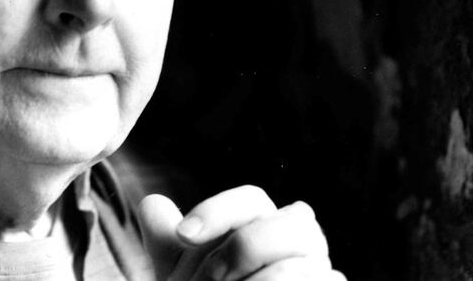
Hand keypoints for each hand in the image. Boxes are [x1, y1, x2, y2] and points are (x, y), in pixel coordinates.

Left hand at [137, 185, 345, 280]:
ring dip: (264, 280)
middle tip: (213, 276)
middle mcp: (300, 242)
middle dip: (245, 246)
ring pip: (306, 261)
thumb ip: (168, 244)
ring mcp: (321, 270)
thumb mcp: (182, 275)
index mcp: (267, 223)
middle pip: (289, 222)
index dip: (216, 211)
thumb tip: (152, 204)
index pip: (251, 199)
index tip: (183, 234)